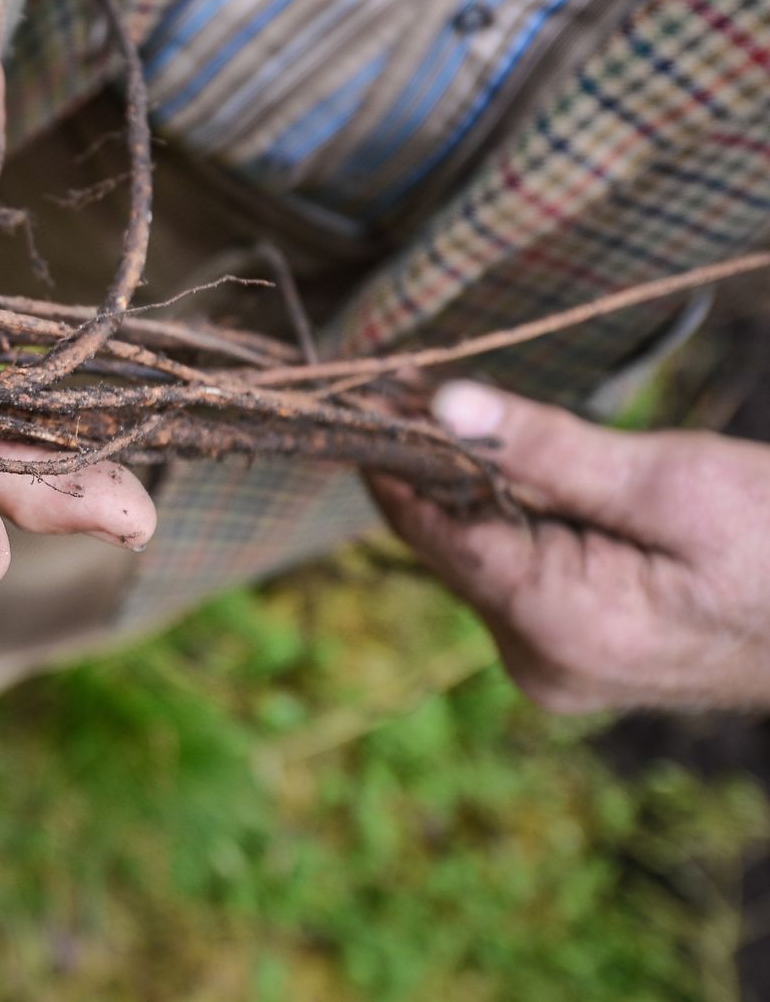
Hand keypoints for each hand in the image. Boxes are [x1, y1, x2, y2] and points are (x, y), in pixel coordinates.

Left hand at [372, 380, 769, 711]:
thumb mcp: (673, 481)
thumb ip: (548, 448)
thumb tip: (442, 404)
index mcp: (556, 625)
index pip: (428, 525)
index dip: (393, 447)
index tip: (366, 378)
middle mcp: (541, 660)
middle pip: (449, 540)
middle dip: (432, 459)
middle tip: (409, 375)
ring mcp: (561, 665)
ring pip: (482, 552)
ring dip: (475, 483)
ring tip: (456, 405)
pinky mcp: (585, 651)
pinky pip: (521, 571)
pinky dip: (515, 515)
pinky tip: (521, 466)